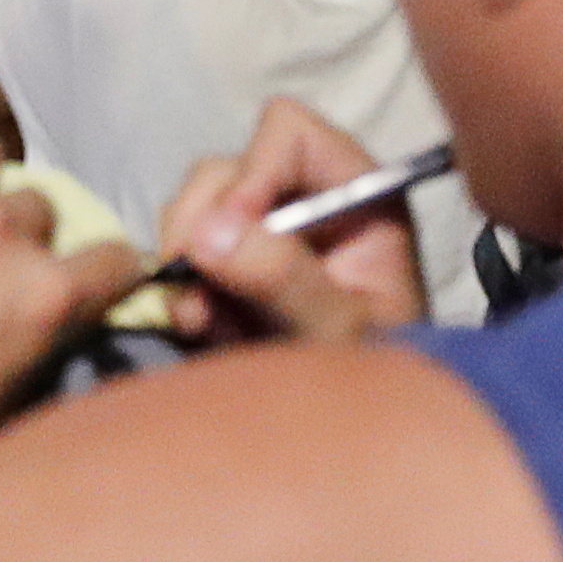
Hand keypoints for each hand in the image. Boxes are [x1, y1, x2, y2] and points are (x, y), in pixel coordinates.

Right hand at [160, 97, 430, 350]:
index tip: (230, 229)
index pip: (289, 132)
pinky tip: (199, 326)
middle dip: (198, 222)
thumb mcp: (344, 331)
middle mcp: (307, 198)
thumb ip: (286, 278)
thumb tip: (207, 233)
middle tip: (192, 285)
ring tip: (199, 318)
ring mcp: (264, 233)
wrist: (368, 429)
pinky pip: (182, 254)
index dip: (252, 171)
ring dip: (184, 260)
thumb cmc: (382, 371)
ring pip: (195, 208)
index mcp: (357, 190)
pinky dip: (180, 287)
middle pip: (226, 167)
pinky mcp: (233, 270)